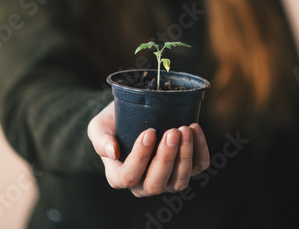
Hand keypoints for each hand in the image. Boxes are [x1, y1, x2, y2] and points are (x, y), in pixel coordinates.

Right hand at [87, 102, 209, 196]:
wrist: (133, 114)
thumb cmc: (113, 123)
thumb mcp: (98, 127)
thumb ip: (100, 140)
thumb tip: (112, 151)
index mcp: (119, 177)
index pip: (129, 177)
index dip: (140, 157)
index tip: (148, 132)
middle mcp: (143, 185)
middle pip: (156, 184)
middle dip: (166, 158)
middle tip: (172, 131)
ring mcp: (167, 180)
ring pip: (179, 181)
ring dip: (185, 156)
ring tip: (185, 129)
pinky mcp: (185, 169)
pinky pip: (198, 167)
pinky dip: (200, 149)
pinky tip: (194, 128)